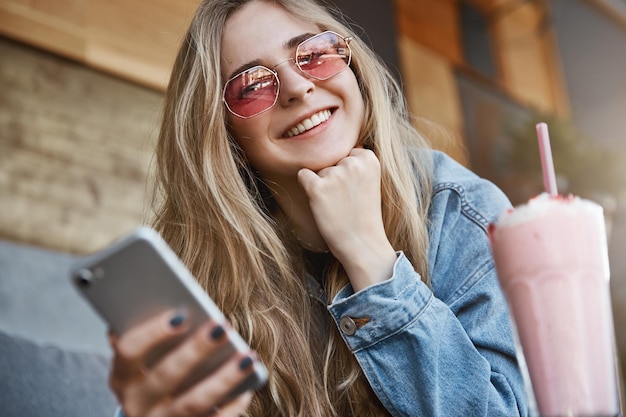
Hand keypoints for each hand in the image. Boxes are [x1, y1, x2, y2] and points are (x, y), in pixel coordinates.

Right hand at [109, 309, 253, 416]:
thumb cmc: (154, 372)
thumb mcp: (142, 358)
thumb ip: (148, 331)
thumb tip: (164, 298)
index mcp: (122, 376)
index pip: (129, 351)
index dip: (153, 333)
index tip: (182, 314)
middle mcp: (137, 404)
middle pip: (167, 376)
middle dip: (197, 349)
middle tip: (223, 325)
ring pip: (194, 403)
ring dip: (224, 378)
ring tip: (248, 356)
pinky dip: (234, 403)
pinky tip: (250, 382)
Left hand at [297, 148, 396, 290]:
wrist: (362, 244)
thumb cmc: (364, 215)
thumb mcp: (369, 182)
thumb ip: (357, 163)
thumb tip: (340, 149)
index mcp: (369, 158)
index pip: (347, 153)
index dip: (348, 173)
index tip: (356, 190)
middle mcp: (352, 162)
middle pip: (331, 161)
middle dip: (335, 178)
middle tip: (347, 200)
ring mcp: (334, 174)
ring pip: (319, 171)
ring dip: (324, 186)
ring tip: (338, 206)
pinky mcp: (317, 188)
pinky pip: (303, 175)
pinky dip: (307, 188)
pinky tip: (322, 203)